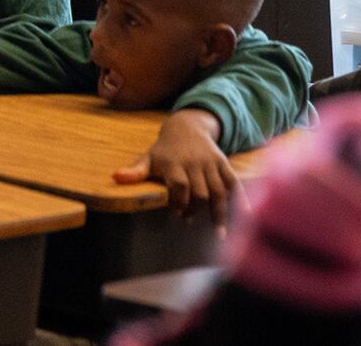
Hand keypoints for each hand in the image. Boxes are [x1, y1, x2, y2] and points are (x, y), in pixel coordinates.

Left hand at [114, 108, 237, 226]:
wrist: (187, 127)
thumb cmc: (164, 150)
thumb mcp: (147, 157)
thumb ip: (135, 171)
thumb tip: (115, 178)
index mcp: (173, 162)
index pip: (179, 185)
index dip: (179, 202)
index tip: (176, 216)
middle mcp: (193, 162)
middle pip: (200, 191)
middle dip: (196, 209)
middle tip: (190, 222)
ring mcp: (210, 163)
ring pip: (219, 190)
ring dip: (220, 213)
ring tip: (219, 234)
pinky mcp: (224, 163)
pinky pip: (234, 182)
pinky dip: (241, 199)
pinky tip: (245, 217)